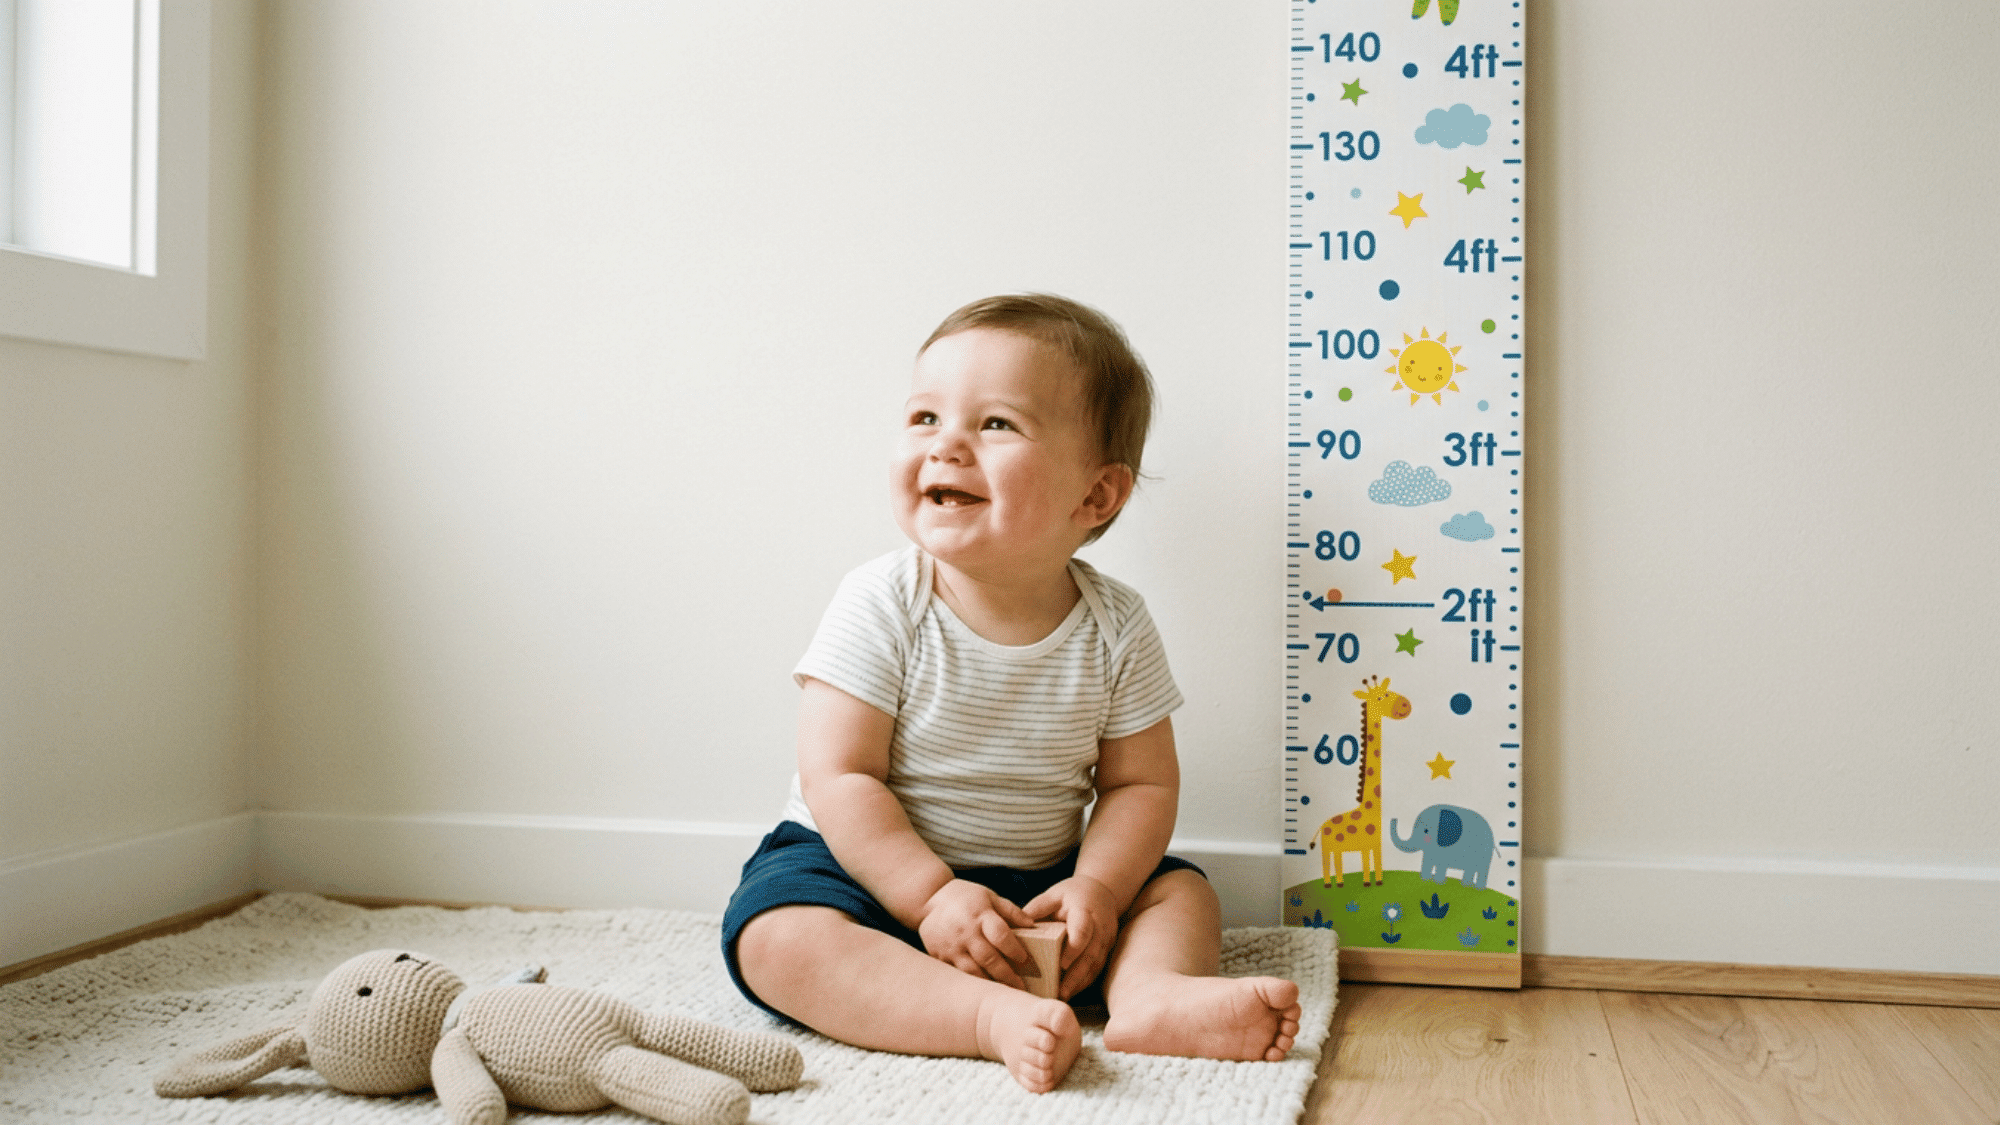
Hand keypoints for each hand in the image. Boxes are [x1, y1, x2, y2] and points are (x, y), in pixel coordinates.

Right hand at [917, 880, 1035, 986]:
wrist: (931, 900)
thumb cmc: (967, 898)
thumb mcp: (990, 897)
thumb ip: (1011, 911)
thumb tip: (1033, 925)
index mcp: (980, 914)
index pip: (1000, 934)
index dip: (1014, 949)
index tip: (1025, 959)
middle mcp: (965, 931)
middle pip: (988, 957)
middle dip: (1006, 974)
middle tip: (1020, 987)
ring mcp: (951, 946)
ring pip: (972, 971)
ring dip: (989, 983)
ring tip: (1004, 991)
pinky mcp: (940, 956)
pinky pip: (958, 974)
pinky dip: (972, 983)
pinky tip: (983, 990)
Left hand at [1023, 875, 1121, 999]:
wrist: (1102, 892)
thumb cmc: (1072, 894)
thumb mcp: (1054, 894)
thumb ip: (1037, 908)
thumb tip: (1016, 926)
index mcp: (1085, 910)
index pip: (1083, 930)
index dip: (1074, 948)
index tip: (1062, 965)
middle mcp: (1100, 926)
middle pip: (1091, 953)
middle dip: (1076, 975)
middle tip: (1061, 992)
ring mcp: (1106, 939)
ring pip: (1096, 964)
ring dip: (1081, 982)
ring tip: (1063, 996)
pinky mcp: (1107, 949)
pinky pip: (1098, 968)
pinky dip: (1085, 981)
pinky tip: (1072, 991)